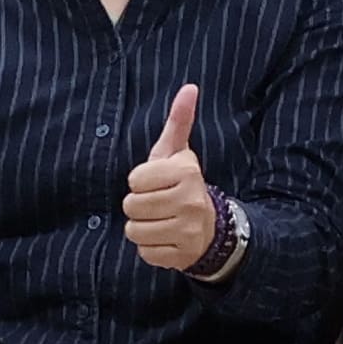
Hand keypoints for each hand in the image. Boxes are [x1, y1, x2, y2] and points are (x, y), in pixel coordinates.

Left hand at [118, 82, 216, 271]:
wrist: (210, 227)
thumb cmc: (182, 185)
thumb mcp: (178, 154)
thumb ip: (179, 121)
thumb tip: (189, 87)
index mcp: (187, 172)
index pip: (134, 180)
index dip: (139, 182)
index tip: (156, 183)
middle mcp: (191, 201)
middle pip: (131, 206)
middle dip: (138, 206)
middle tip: (156, 204)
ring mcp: (189, 231)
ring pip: (135, 231)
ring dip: (142, 228)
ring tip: (159, 221)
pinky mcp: (183, 256)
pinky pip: (145, 253)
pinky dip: (150, 248)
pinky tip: (165, 238)